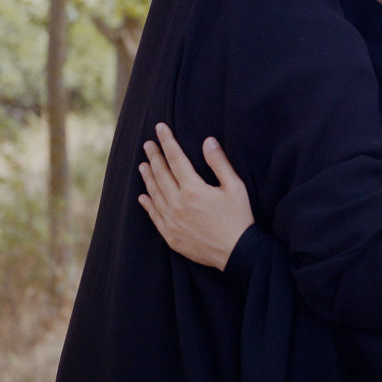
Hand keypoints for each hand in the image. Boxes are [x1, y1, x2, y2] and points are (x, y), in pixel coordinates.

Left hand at [138, 123, 253, 270]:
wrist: (236, 253)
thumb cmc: (239, 218)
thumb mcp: (235, 187)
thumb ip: (219, 163)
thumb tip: (208, 141)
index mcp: (194, 189)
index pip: (175, 159)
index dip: (167, 141)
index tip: (159, 128)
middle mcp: (178, 204)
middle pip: (161, 174)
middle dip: (154, 156)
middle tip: (148, 144)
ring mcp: (172, 221)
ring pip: (155, 194)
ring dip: (148, 177)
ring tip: (142, 165)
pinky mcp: (171, 236)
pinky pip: (154, 216)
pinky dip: (148, 204)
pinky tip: (143, 196)